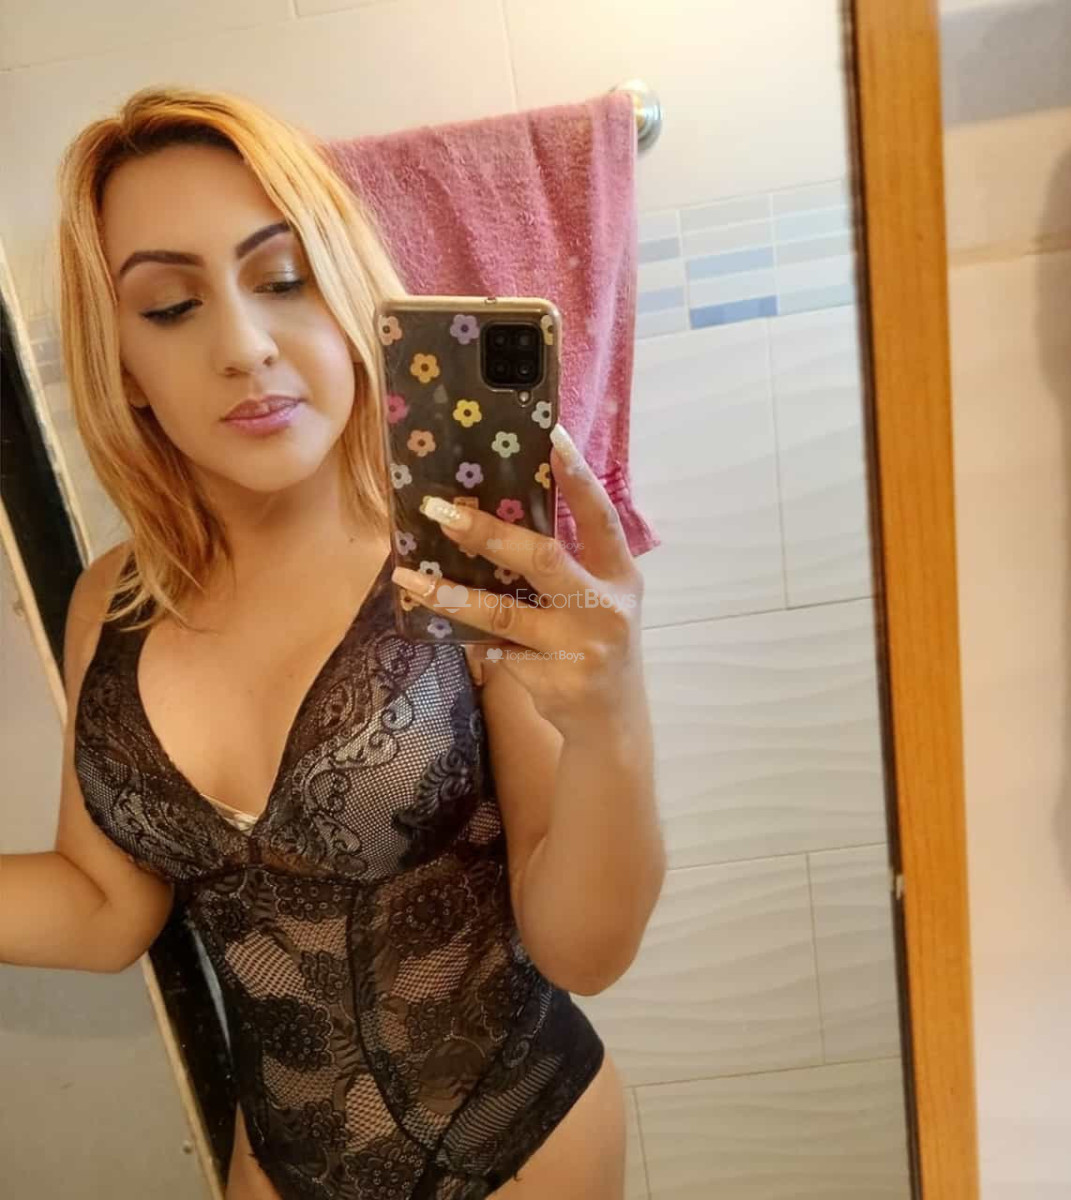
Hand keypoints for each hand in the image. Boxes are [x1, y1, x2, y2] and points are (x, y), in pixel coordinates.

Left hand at [390, 423, 645, 734]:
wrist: (611, 721)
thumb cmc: (596, 642)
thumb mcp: (600, 598)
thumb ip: (568, 562)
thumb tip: (492, 518)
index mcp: (619, 576)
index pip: (602, 518)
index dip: (579, 479)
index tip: (553, 438)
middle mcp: (605, 608)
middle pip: (543, 559)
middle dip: (487, 534)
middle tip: (441, 511)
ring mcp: (579, 647)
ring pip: (503, 612)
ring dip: (450, 593)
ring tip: (408, 578)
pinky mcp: (551, 679)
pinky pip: (494, 650)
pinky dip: (468, 636)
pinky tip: (443, 626)